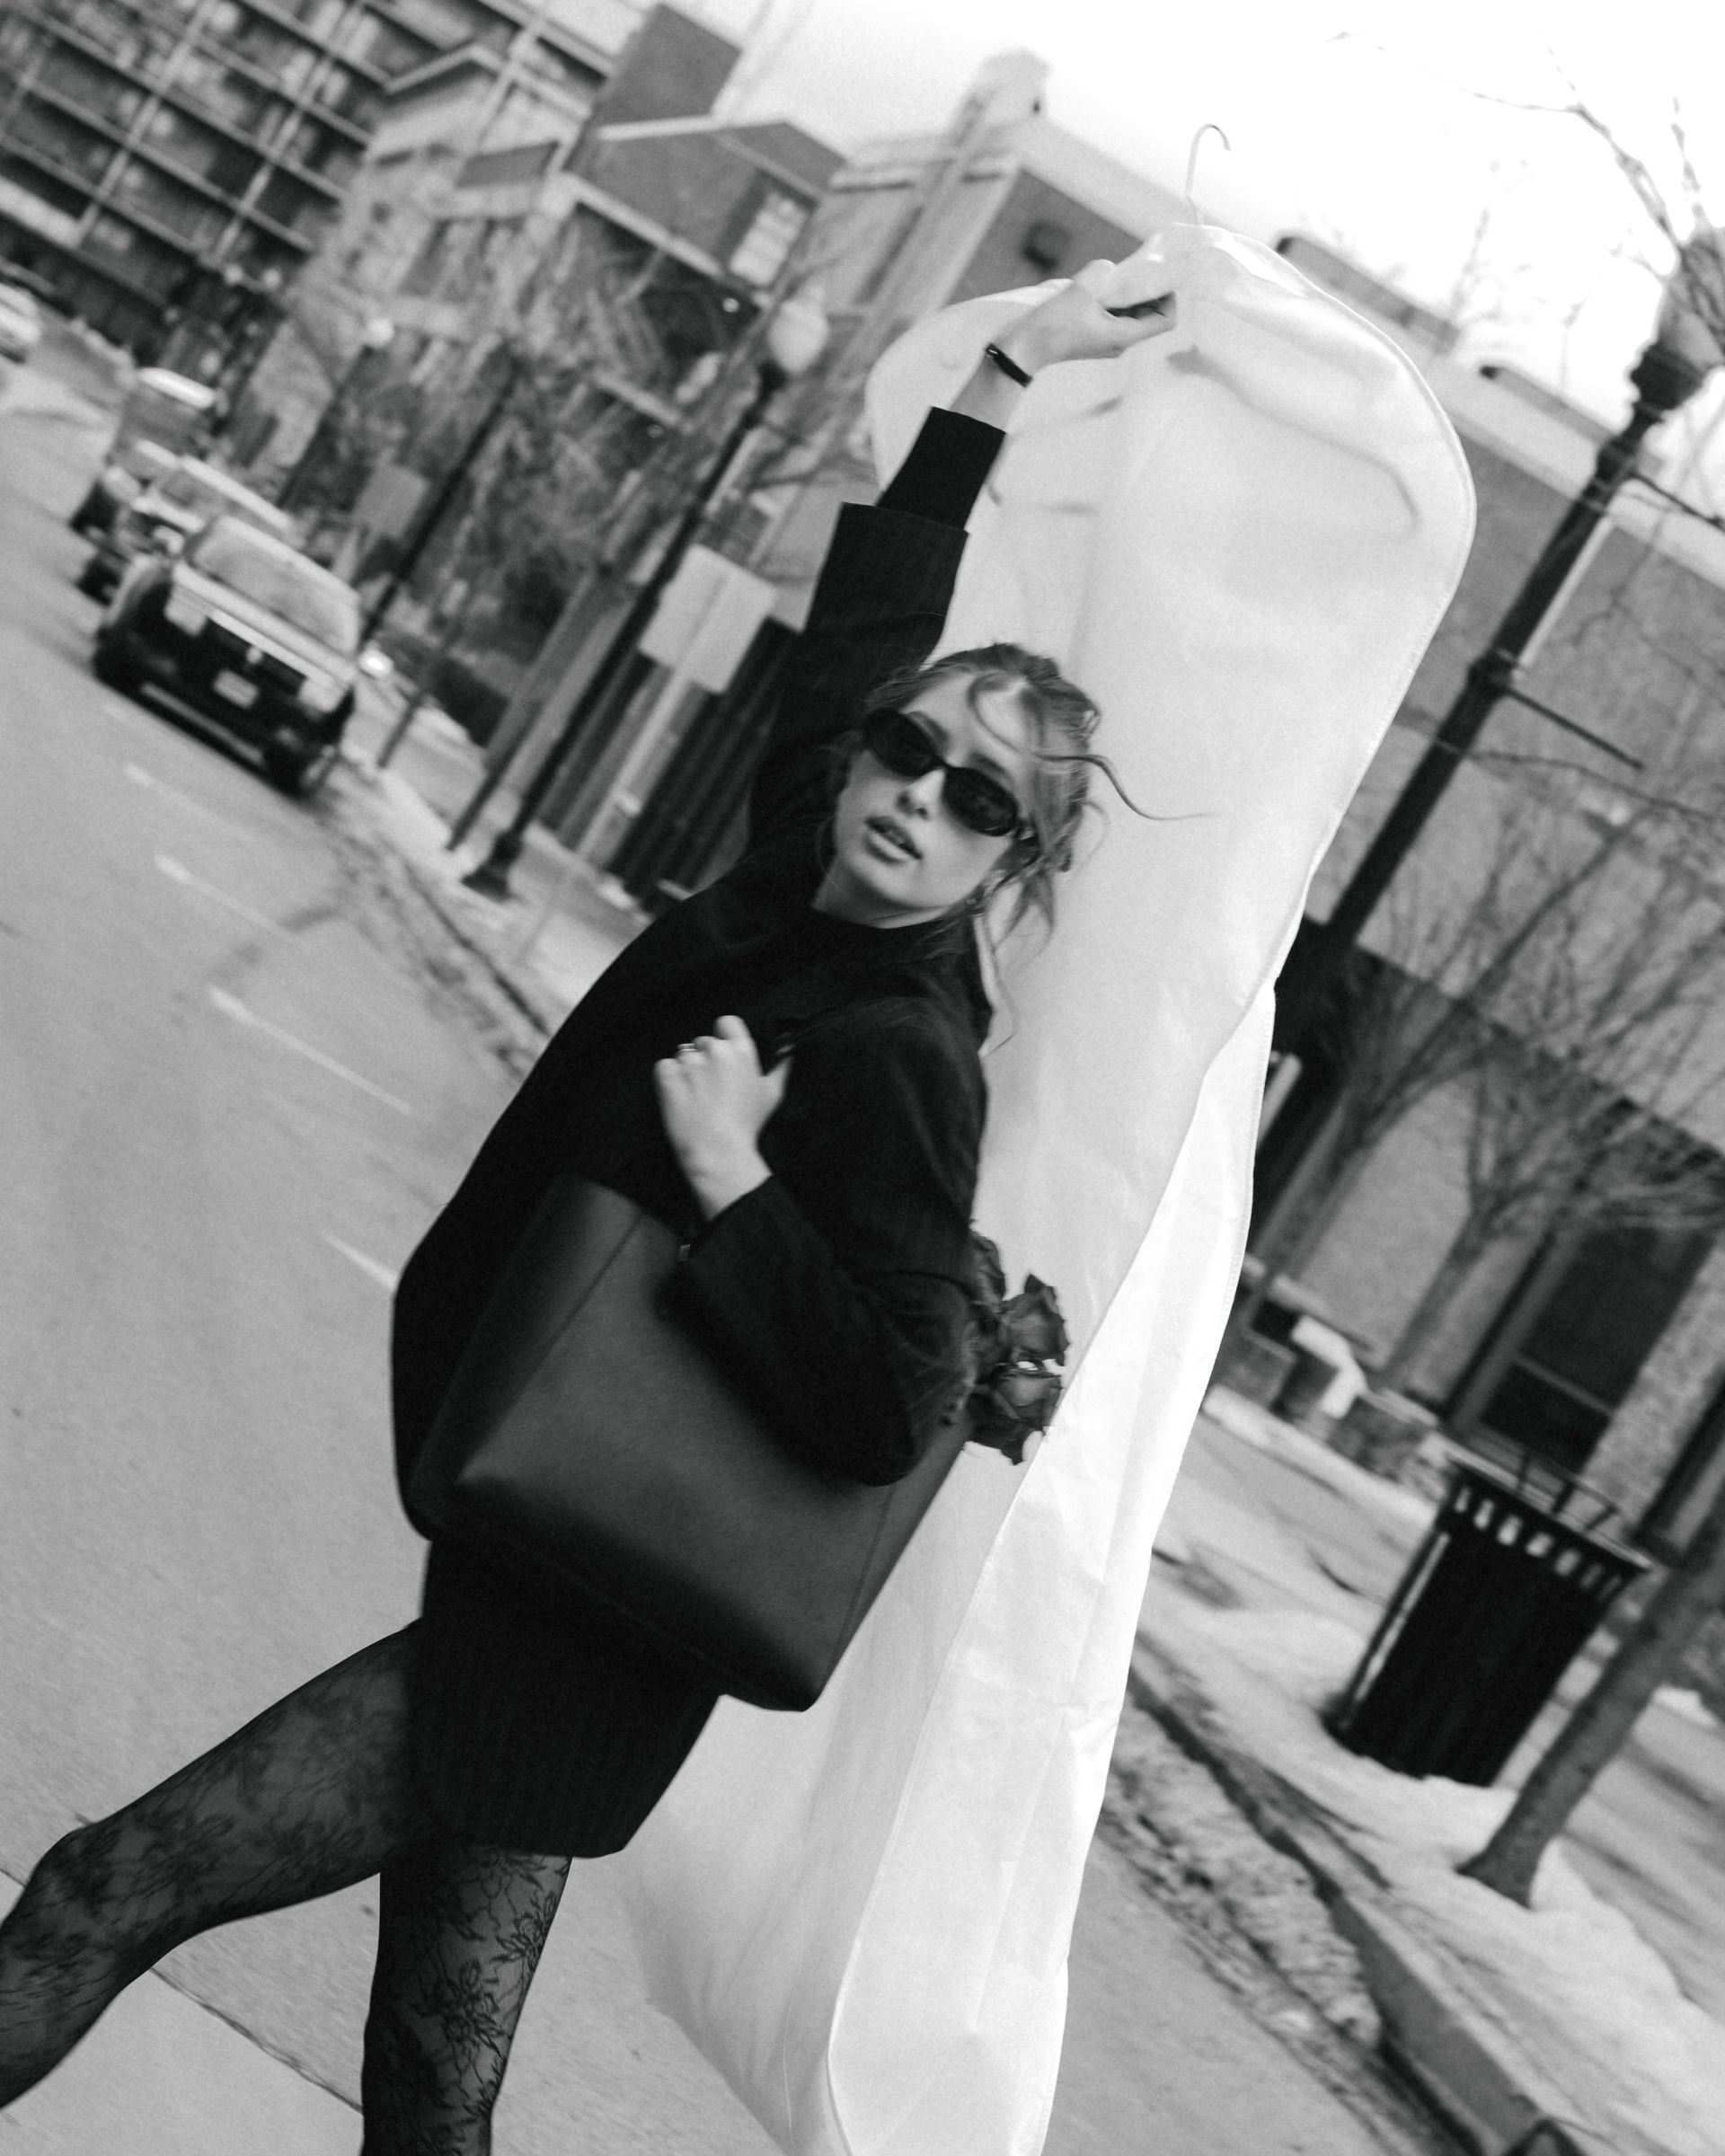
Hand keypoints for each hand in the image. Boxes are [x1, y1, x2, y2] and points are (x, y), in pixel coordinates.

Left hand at [653, 1015, 789, 1219]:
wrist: (718, 1150)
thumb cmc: (747, 1125)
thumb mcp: (772, 1096)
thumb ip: (781, 1069)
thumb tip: (789, 1054)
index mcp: (742, 1051)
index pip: (727, 1023)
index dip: (723, 1036)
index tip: (722, 1053)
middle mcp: (716, 1050)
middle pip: (703, 1043)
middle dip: (704, 1060)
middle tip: (710, 1088)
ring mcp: (690, 1062)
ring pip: (683, 1056)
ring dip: (686, 1072)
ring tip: (696, 1098)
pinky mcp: (668, 1075)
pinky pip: (664, 1067)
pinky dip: (668, 1080)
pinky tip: (680, 1098)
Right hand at [998, 258, 1177, 375]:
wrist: (1023, 348)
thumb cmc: (1052, 325)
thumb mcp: (1080, 290)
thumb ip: (1102, 272)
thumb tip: (1110, 268)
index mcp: (1124, 336)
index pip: (1165, 321)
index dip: (1170, 298)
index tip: (1161, 276)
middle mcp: (1120, 342)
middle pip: (1151, 317)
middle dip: (1151, 292)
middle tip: (1144, 267)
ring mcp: (1106, 340)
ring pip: (1133, 315)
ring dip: (1132, 294)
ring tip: (1122, 273)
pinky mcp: (1093, 336)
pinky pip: (1115, 316)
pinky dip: (1117, 300)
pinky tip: (1104, 284)